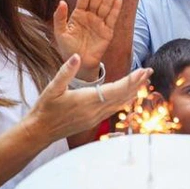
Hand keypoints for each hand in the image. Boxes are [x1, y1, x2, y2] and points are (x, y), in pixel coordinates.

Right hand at [24, 55, 150, 144]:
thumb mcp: (52, 88)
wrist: (40, 131)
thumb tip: (76, 57)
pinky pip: (114, 109)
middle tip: (149, 71)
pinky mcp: (94, 120)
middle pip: (122, 96)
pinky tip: (130, 96)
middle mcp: (95, 111)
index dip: (131, 80)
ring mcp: (96, 117)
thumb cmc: (45, 108)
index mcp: (87, 100)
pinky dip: (125, 100)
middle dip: (137, 83)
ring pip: (120, 104)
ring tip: (144, 81)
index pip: (116, 89)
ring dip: (133, 92)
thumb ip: (66, 71)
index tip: (143, 71)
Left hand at [53, 0, 121, 78]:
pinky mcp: (108, 31)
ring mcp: (100, 22)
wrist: (78, 63)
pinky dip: (116, 8)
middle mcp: (90, 16)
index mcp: (78, 14)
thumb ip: (59, 17)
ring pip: (106, 5)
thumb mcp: (60, 33)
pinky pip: (112, 18)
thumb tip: (61, 2)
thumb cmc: (68, 48)